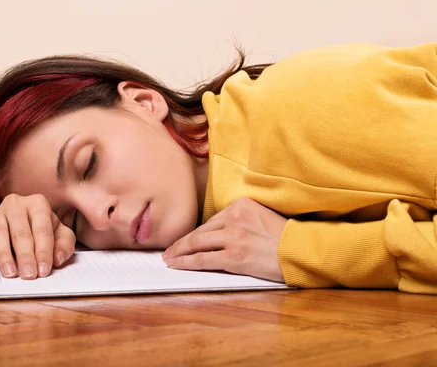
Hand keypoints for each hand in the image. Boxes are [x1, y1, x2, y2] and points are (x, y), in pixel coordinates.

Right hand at [0, 194, 75, 278]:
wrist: (24, 222)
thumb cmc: (43, 229)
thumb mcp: (60, 234)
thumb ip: (64, 245)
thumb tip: (57, 259)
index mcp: (38, 204)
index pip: (42, 229)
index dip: (43, 251)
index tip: (44, 270)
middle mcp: (16, 205)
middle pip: (20, 232)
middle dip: (25, 256)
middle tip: (28, 275)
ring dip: (4, 256)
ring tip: (11, 273)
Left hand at [162, 197, 286, 281]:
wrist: (302, 251)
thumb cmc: (285, 238)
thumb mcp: (261, 217)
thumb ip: (239, 221)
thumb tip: (218, 234)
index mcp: (240, 205)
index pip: (210, 221)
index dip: (194, 233)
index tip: (184, 240)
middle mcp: (234, 217)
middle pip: (200, 232)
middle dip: (181, 243)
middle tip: (168, 250)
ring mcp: (233, 237)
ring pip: (197, 244)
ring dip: (179, 253)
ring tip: (169, 259)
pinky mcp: (234, 255)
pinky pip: (203, 259)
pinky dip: (186, 262)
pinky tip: (177, 264)